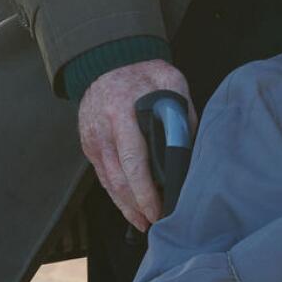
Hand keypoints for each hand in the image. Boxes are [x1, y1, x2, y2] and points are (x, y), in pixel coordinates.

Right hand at [78, 60, 194, 231]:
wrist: (109, 60)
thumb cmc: (144, 73)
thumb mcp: (170, 81)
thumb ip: (182, 111)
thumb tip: (192, 146)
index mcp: (122, 112)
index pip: (132, 159)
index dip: (144, 190)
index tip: (158, 209)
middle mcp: (103, 129)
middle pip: (118, 178)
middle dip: (136, 205)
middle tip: (156, 222)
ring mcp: (93, 138)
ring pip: (108, 181)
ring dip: (125, 205)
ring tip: (144, 222)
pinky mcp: (89, 145)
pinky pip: (102, 175)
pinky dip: (115, 194)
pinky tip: (128, 206)